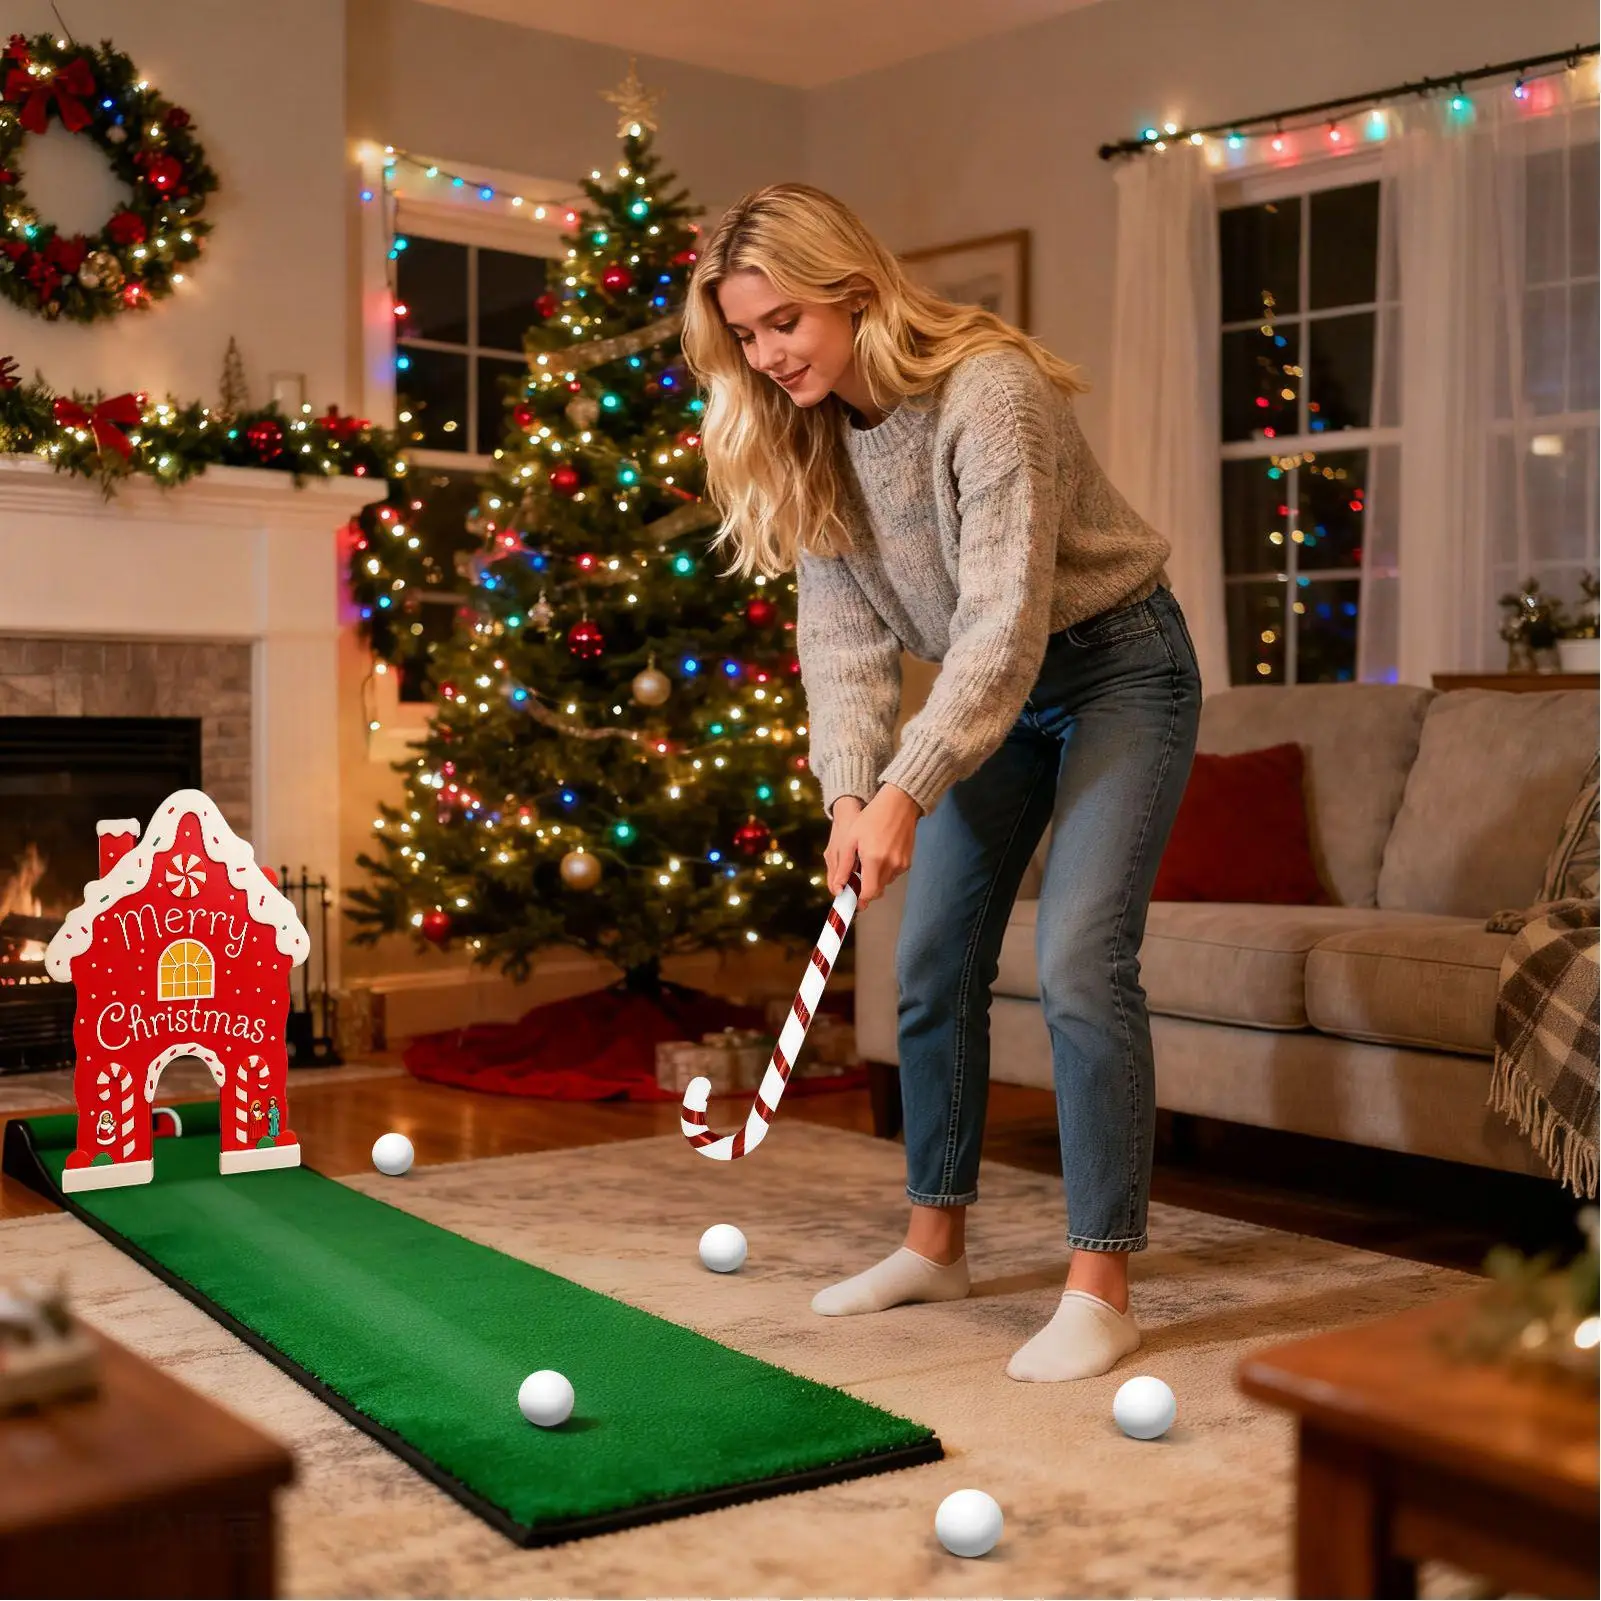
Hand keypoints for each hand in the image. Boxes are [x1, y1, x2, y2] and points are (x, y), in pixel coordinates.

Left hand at [825, 785, 921, 906]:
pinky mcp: (908, 861)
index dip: (859, 899)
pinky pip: (893, 874)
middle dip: (865, 889)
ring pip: (885, 883)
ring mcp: (901, 864)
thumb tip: (838, 888)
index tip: (852, 899)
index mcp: (874, 860)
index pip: (868, 893)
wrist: (899, 803)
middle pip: (877, 891)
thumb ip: (844, 866)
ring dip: (875, 879)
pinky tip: (879, 855)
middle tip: (856, 880)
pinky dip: (885, 871)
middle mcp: (891, 865)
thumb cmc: (872, 817)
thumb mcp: (850, 839)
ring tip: (868, 861)